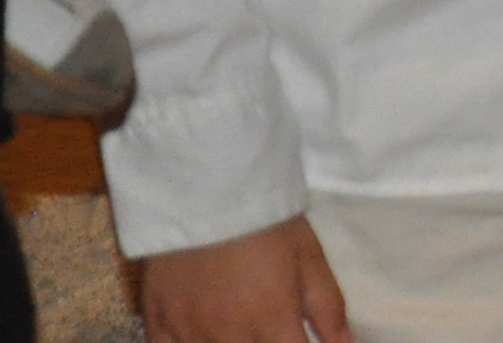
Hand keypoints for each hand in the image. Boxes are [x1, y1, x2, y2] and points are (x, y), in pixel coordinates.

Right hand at [137, 216, 349, 342]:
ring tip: (241, 329)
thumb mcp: (311, 259)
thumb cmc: (269, 224)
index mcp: (273, 322)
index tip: (298, 339)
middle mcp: (230, 337)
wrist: (209, 191)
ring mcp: (189, 334)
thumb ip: (328, 309)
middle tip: (268, 328)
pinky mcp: (157, 325)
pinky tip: (202, 335)